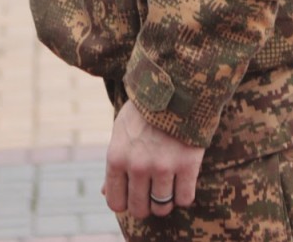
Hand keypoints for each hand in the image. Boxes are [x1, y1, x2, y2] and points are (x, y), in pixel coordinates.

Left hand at [103, 99, 203, 220]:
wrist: (176, 84)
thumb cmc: (145, 110)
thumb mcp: (121, 132)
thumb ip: (115, 164)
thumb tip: (105, 193)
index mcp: (116, 157)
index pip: (115, 202)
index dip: (125, 203)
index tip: (134, 195)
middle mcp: (137, 165)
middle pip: (140, 208)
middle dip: (146, 205)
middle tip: (153, 193)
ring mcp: (163, 166)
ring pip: (163, 207)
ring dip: (166, 201)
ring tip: (169, 186)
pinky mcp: (187, 164)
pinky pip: (185, 198)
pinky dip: (184, 194)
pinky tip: (184, 180)